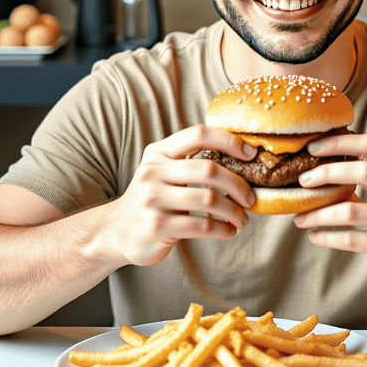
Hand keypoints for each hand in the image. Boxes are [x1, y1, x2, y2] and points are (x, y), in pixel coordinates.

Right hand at [98, 125, 256, 266]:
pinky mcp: (157, 225)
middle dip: (238, 185)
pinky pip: (202, 226)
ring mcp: (153, 199)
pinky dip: (222, 229)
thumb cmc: (152, 200)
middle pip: (209, 170)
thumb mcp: (162, 172)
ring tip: (242, 220)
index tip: (250, 153)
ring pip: (209, 200)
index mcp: (159, 152)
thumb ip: (190, 162)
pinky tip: (228, 231)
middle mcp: (154, 171)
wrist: (115, 232)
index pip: (198, 134)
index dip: (229, 140)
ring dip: (234, 211)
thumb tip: (242, 160)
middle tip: (251, 198)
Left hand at [292, 134, 366, 285]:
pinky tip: (315, 236)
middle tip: (302, 180)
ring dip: (318, 214)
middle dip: (326, 174)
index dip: (339, 142)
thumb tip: (325, 163)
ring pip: (350, 211)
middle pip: (361, 172)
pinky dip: (329, 237)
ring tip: (299, 218)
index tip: (312, 148)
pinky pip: (353, 239)